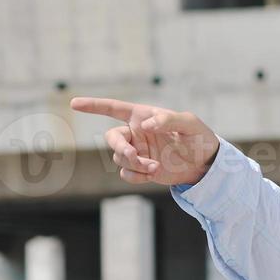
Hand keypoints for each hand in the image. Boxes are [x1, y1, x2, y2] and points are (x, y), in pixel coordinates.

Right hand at [73, 97, 219, 186]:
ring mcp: (137, 152)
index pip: (114, 108)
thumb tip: (143, 125)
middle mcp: (136, 133)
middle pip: (112, 138)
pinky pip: (126, 173)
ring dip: (135, 164)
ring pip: (119, 158)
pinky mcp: (140, 169)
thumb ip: (168, 119)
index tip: (73, 103)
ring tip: (156, 166)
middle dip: (119, 148)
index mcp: (144, 116)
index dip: (94, 105)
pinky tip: (152, 173)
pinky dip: (136, 175)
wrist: (205, 163)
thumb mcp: (190, 123)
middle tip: (134, 155)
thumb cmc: (199, 137)